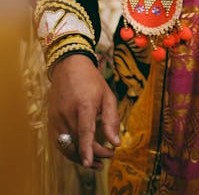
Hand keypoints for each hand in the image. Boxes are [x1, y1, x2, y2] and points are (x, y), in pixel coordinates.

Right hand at [49, 54, 119, 168]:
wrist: (68, 66)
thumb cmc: (91, 80)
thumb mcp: (107, 95)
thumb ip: (111, 119)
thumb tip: (115, 142)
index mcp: (84, 104)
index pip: (84, 131)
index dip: (87, 149)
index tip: (90, 163)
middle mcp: (67, 112)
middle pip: (77, 142)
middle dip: (93, 154)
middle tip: (108, 156)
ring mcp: (57, 117)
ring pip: (67, 146)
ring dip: (80, 157)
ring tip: (96, 162)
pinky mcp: (51, 120)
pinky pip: (60, 141)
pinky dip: (71, 150)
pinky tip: (81, 152)